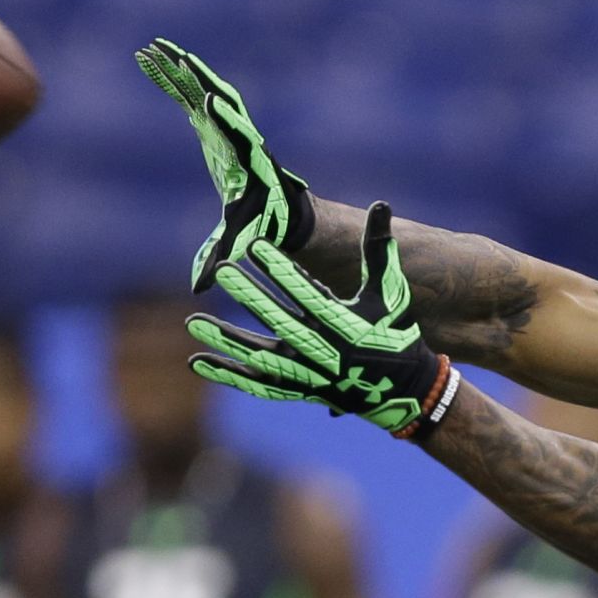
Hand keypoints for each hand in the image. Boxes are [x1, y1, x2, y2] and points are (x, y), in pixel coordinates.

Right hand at [135, 38, 313, 290]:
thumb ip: (221, 255)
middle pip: (214, 99)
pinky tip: (149, 60)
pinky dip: (170, 77)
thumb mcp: (241, 238)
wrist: (281, 209)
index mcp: (245, 158)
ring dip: (178, 68)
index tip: (209, 100)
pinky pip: (188, 95)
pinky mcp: (211, 125)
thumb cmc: (264, 223)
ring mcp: (223, 126)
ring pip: (200, 89)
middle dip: (193, 78)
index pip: (233, 133)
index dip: (221, 117)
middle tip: (171, 55)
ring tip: (153, 47)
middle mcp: (235, 134)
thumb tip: (199, 284)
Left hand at [188, 202, 459, 439]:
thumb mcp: (390, 292)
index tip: (255, 245)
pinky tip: (198, 361)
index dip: (281, 269)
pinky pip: (257, 383)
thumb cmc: (395, 333)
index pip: (307, 292)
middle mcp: (324, 351)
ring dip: (226, 339)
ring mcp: (308, 374)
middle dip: (249, 296)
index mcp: (345, 324)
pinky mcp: (298, 389)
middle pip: (279, 321)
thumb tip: (380, 205)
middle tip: (223, 271)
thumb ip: (379, 250)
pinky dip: (228, 374)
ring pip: (260, 356)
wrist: (405, 392)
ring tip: (192, 322)